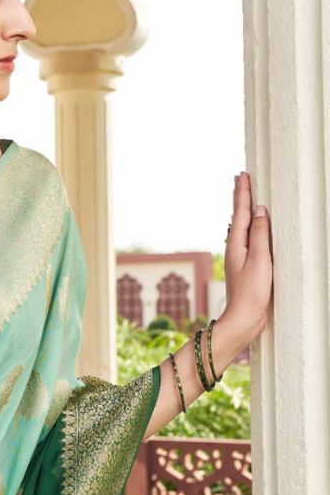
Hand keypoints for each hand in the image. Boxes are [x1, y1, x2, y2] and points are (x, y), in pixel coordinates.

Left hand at [221, 171, 273, 345]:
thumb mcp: (259, 260)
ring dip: (242, 209)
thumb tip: (259, 210)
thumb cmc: (251, 293)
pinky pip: (246, 238)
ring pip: (241, 226)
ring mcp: (239, 257)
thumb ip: (259, 234)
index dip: (242, 193)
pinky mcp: (245, 266)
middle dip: (240, 196)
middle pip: (238, 216)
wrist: (243, 319)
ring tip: (243, 195)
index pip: (240, 212)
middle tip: (240, 177)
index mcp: (236, 244)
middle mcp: (235, 248)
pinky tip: (249, 228)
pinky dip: (247, 225)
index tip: (242, 175)